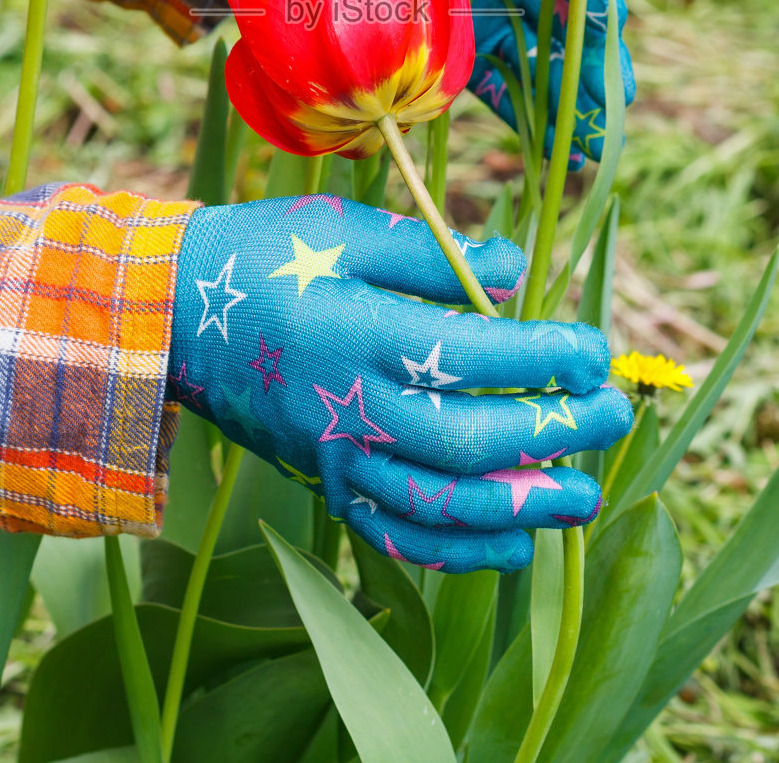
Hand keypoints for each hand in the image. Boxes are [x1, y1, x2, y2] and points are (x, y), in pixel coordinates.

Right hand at [171, 194, 631, 572]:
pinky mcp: (322, 483)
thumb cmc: (260, 255)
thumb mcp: (343, 227)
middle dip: (551, 432)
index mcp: (355, 330)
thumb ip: (430, 253)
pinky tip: (513, 547)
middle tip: (611, 416)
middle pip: (466, 439)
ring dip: (519, 508)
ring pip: (437, 505)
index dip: (542, 354)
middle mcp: (347, 406)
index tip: (594, 348)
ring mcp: (332, 456)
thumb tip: (515, 269)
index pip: (470, 354)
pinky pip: (395, 536)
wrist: (167, 315)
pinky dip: (457, 550)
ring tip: (582, 497)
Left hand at [453, 0, 635, 165]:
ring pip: (545, 62)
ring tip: (594, 141)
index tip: (604, 22)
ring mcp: (496, 14)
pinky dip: (527, 113)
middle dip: (593, 65)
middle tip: (616, 101)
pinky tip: (553, 147)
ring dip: (570, 101)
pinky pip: (502, 82)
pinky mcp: (467, 43)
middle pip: (568, 26)